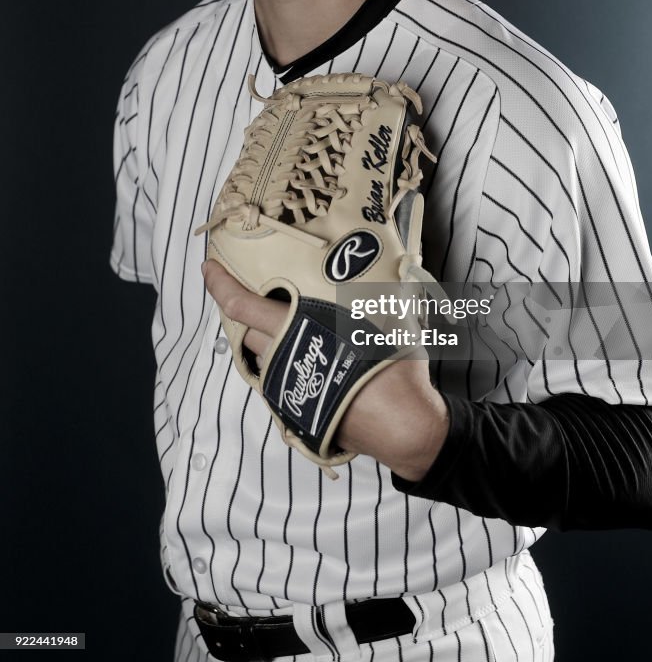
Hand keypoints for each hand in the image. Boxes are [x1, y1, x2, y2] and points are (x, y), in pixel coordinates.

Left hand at [201, 259, 449, 480]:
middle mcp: (281, 358)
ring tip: (290, 330)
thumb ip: (366, 295)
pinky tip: (307, 360)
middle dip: (248, 314)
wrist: (402, 426)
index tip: (209, 268)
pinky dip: (283, 365)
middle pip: (245, 331)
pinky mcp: (292, 410)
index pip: (240, 305)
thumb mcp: (381, 319)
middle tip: (260, 298)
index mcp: (295, 329)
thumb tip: (387, 266)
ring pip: (260, 357)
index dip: (219, 284)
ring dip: (267, 342)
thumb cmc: (393, 368)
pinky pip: (276, 380)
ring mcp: (284, 387)